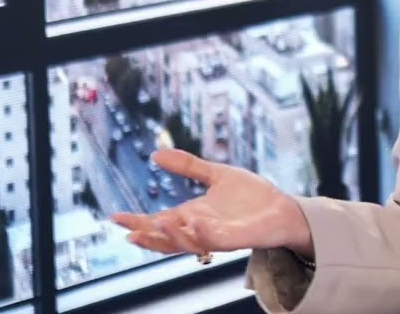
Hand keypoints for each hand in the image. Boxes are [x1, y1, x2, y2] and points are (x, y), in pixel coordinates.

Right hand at [111, 149, 312, 257]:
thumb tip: (155, 154)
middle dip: (147, 237)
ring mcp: (216, 237)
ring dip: (170, 236)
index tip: (115, 217)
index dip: (137, 222)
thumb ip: (188, 165)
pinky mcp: (235, 239)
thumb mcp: (216, 175)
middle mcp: (199, 229)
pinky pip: (214, 240)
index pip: (158, 223)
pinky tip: (194, 220)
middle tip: (129, 231)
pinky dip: (202, 232)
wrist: (283, 208)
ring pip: (186, 244)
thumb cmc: (251, 196)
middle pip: (166, 239)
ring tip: (155, 223)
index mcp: (191, 216)